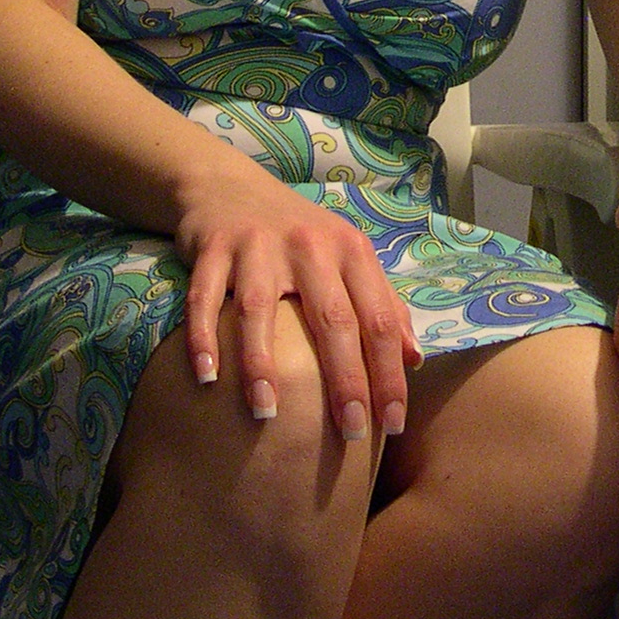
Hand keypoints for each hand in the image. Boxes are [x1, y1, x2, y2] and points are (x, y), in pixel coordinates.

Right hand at [175, 165, 422, 438]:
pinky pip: (205, 298)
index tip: (392, 424)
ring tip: (267, 412)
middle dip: (345, 380)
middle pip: (332, 319)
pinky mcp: (213, 248)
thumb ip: (383, 304)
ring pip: (262, 310)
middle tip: (350, 432)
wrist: (230, 187)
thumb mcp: (348, 257)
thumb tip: (414, 360)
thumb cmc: (299, 235)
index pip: (379, 319)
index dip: (389, 374)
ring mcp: (258, 245)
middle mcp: (310, 245)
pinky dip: (204, 337)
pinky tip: (206, 376)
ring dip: (262, 364)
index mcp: (350, 251)